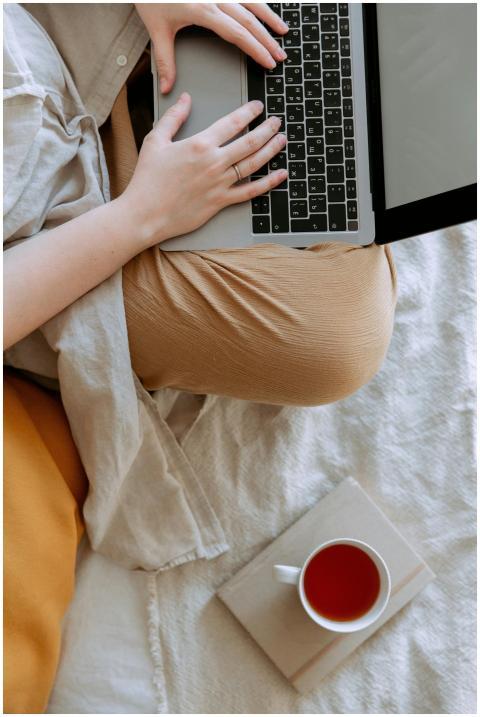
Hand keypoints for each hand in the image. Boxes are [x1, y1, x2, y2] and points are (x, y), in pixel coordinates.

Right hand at [117, 93, 286, 246]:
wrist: (145, 214)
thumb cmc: (147, 179)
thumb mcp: (155, 141)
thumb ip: (173, 117)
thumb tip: (185, 98)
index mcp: (199, 144)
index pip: (232, 122)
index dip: (249, 112)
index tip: (258, 107)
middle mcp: (214, 162)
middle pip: (249, 141)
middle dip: (267, 129)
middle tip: (277, 121)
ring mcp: (220, 183)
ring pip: (254, 163)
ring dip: (271, 150)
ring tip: (282, 140)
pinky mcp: (221, 202)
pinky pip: (250, 191)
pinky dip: (268, 183)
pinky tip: (280, 174)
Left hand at [135, 3, 287, 92]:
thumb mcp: (156, 29)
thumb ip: (165, 61)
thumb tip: (167, 88)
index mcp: (203, 10)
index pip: (238, 33)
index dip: (256, 49)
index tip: (268, 61)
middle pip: (250, 20)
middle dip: (268, 39)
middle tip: (280, 55)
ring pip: (252, 1)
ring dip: (269, 17)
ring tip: (283, 31)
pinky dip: (258, 2)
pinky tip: (266, 10)